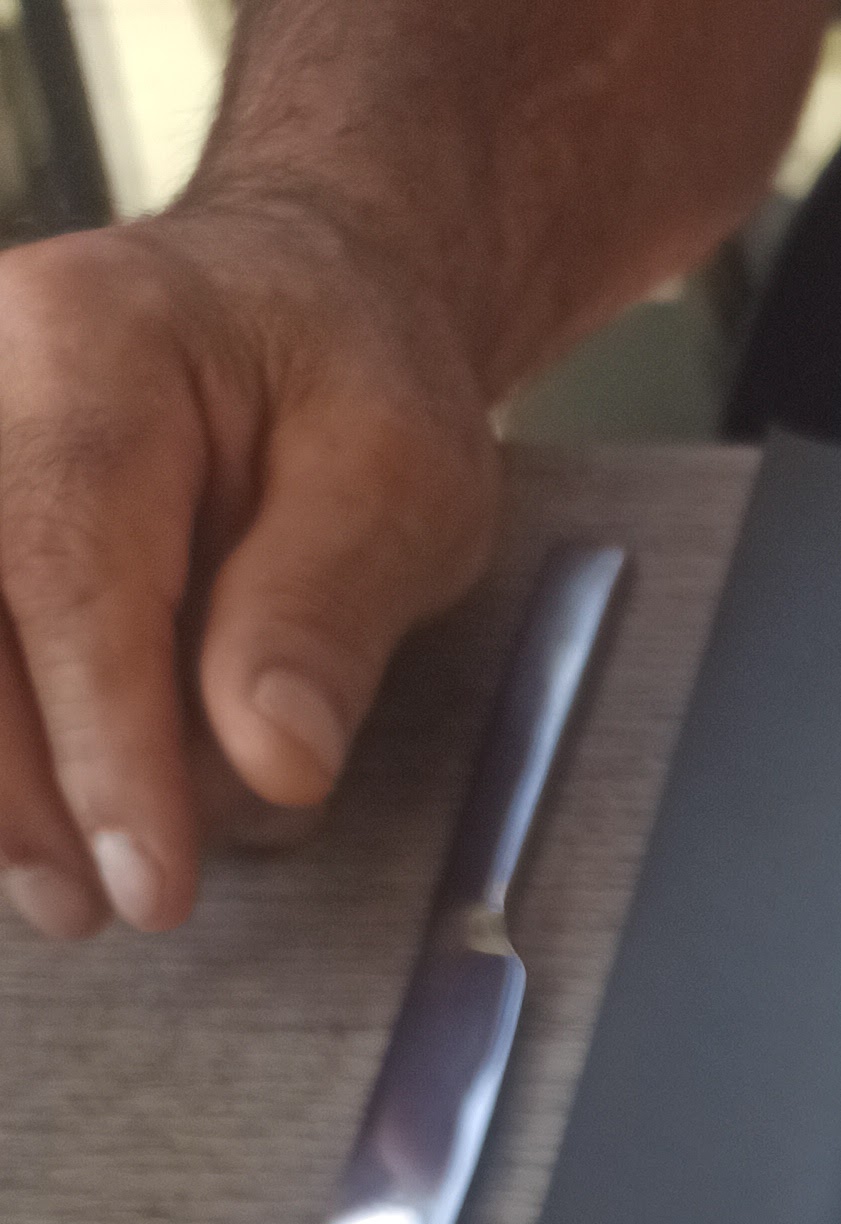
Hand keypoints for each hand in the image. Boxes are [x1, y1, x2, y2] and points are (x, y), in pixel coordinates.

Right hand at [0, 196, 499, 942]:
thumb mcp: (403, 484)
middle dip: (17, 783)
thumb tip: (272, 761)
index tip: (149, 883)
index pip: (68, 568)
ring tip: (66, 896)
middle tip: (95, 911)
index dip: (101, 746)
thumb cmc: (354, 387)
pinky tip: (29, 828)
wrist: (298, 299)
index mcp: (91, 343)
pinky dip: (0, 739)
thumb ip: (325, 616)